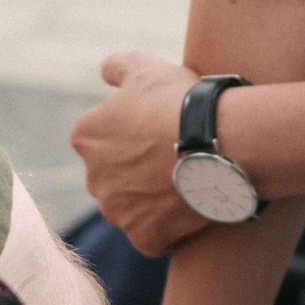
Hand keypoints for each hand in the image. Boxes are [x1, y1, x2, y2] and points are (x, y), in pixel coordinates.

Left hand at [73, 50, 204, 254]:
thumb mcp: (146, 66)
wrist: (219, 144)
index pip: (103, 136)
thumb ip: (117, 66)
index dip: (133, 130)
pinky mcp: (144, 237)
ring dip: (150, 198)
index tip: (158, 127)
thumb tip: (104, 72)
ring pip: (130, 206)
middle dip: (136, 168)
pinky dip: (166, 228)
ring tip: (185, 180)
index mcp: (86, 137)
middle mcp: (93, 178)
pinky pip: (151, 236)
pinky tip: (186, 209)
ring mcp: (118, 212)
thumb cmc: (180, 102)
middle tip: (173, 154)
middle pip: (113, 174)